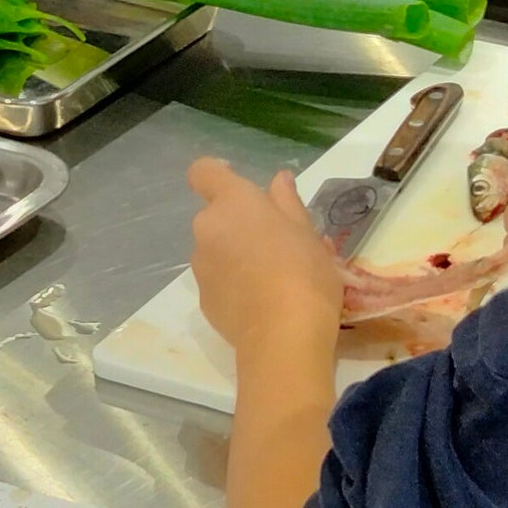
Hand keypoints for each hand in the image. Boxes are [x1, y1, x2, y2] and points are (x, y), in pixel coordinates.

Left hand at [188, 158, 343, 360]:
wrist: (283, 335)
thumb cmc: (303, 272)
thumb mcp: (307, 233)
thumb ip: (287, 203)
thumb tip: (279, 180)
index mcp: (233, 203)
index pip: (204, 172)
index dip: (217, 174)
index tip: (241, 188)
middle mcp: (207, 229)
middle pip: (216, 217)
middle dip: (239, 225)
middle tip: (276, 244)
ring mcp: (201, 267)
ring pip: (215, 251)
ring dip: (235, 256)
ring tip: (271, 278)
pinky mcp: (203, 300)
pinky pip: (217, 281)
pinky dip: (232, 285)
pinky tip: (260, 303)